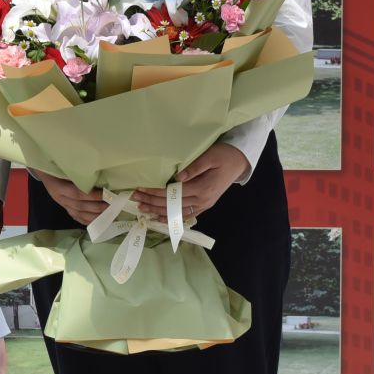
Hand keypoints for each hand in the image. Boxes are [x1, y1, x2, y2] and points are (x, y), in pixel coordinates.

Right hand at [32, 169, 106, 224]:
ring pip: (79, 214)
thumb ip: (76, 170)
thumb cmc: (55, 165)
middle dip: (98, 207)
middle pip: (80, 206)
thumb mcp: (62, 165)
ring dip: (95, 216)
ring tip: (109, 215)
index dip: (92, 196)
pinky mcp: (65, 208)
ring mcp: (62, 205)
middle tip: (113, 206)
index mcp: (58, 186)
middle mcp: (60, 198)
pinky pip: (76, 217)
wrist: (43, 171)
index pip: (77, 194)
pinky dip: (87, 220)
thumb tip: (97, 170)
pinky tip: (98, 222)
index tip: (107, 194)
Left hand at [134, 143, 249, 222]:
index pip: (174, 193)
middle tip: (135, 199)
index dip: (156, 192)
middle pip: (173, 204)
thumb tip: (177, 177)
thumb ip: (195, 167)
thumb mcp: (211, 156)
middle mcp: (203, 200)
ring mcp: (204, 205)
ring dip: (158, 211)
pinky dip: (172, 218)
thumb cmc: (224, 155)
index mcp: (203, 188)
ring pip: (177, 213)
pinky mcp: (204, 206)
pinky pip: (186, 215)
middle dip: (152, 202)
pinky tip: (159, 219)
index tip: (141, 189)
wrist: (239, 162)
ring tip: (142, 209)